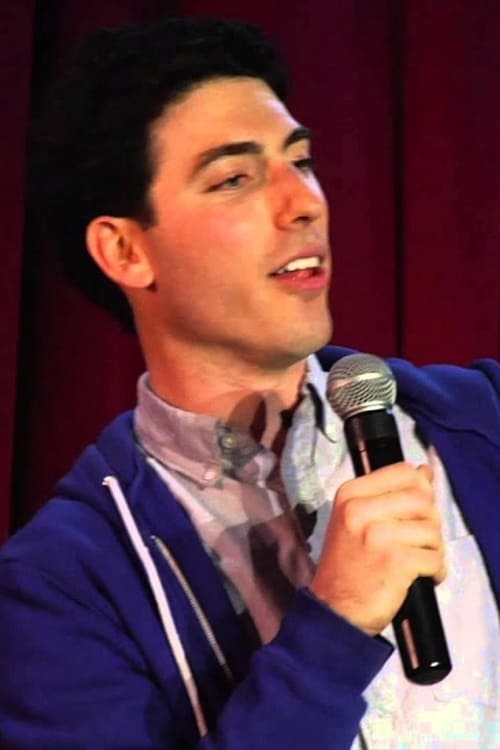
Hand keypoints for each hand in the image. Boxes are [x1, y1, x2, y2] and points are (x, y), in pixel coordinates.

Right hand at [310, 462, 445, 636]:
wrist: (334, 610)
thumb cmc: (348, 565)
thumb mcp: (358, 520)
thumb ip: (390, 494)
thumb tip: (424, 471)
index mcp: (350, 494)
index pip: (404, 472)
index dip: (419, 489)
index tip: (414, 511)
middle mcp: (360, 509)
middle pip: (422, 498)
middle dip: (429, 521)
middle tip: (417, 541)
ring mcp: (377, 535)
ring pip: (432, 529)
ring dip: (433, 549)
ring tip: (417, 561)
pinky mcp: (395, 561)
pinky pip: (435, 557)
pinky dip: (435, 571)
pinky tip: (422, 576)